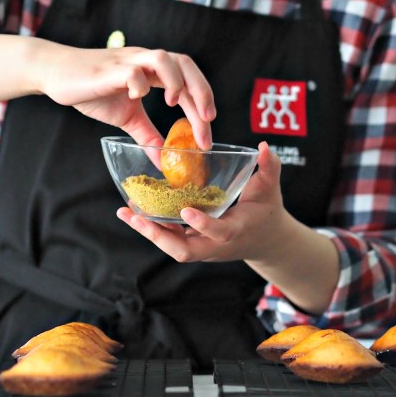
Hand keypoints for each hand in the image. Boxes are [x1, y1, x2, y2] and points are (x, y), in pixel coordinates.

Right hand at [36, 42, 215, 148]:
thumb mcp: (126, 117)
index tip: (207, 134)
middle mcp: (144, 60)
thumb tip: (164, 160)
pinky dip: (139, 83)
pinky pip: (131, 71)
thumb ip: (148, 135)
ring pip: (163, 58)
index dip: (202, 104)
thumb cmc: (92, 90)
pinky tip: (138, 97)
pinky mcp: (107, 69)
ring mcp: (127, 61)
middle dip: (200, 91)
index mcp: (152, 71)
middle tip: (208, 119)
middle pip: (184, 63)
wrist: (56, 74)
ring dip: (175, 81)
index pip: (188, 80)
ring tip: (174, 104)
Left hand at [116, 142, 285, 262]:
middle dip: (158, 236)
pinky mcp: (193, 244)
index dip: (203, 223)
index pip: (218, 232)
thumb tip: (264, 146)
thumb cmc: (267, 212)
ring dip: (148, 231)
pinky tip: (133, 212)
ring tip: (126, 213)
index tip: (186, 210)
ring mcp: (202, 248)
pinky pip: (170, 239)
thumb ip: (269, 168)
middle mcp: (215, 245)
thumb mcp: (270, 189)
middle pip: (184, 250)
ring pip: (172, 247)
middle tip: (136, 217)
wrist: (265, 240)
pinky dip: (152, 228)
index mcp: (235, 231)